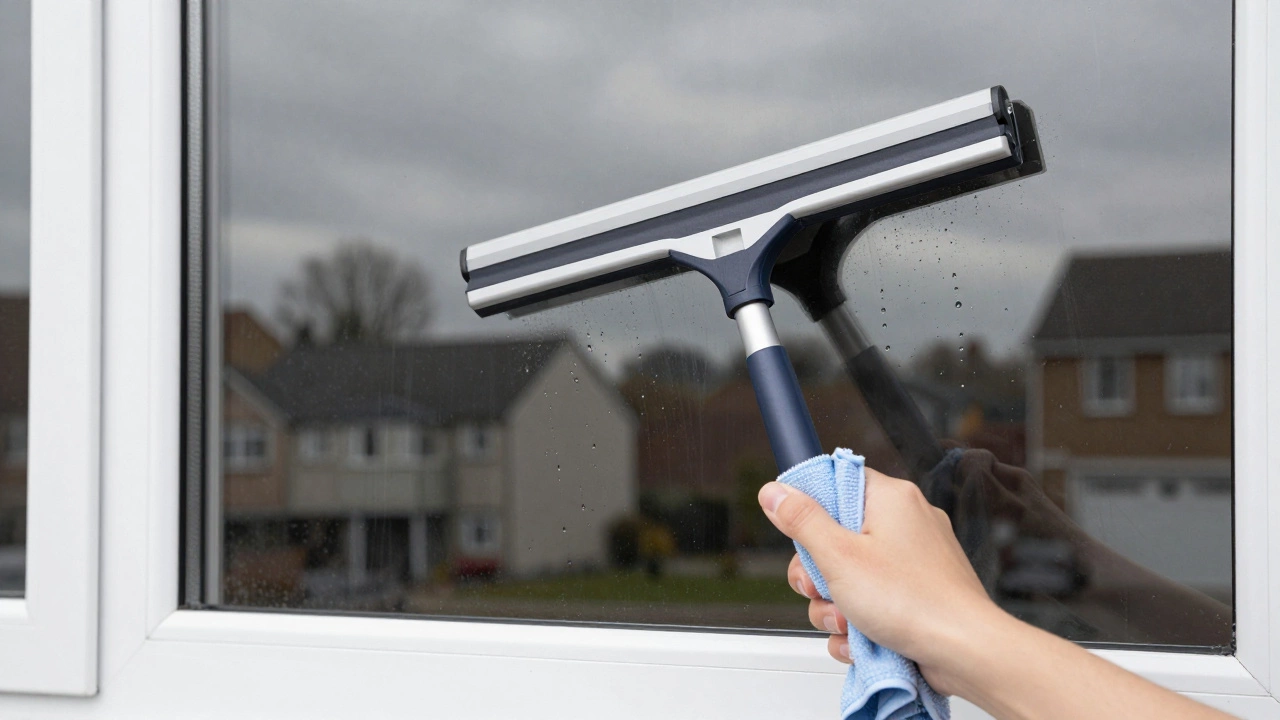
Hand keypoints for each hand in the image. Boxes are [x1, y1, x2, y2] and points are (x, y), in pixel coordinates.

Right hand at [759, 468, 1002, 694]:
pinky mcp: (917, 594)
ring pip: (851, 576)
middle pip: (836, 536)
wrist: (965, 652)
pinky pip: (873, 601)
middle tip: (819, 589)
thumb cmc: (913, 601)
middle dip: (819, 574)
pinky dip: (860, 624)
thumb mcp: (839, 557)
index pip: (837, 482)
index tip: (799, 536)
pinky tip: (861, 641)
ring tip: (848, 623)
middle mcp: (906, 522)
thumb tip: (775, 491)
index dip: (811, 509)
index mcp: (891, 498)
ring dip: (836, 606)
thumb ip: (802, 521)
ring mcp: (914, 561)